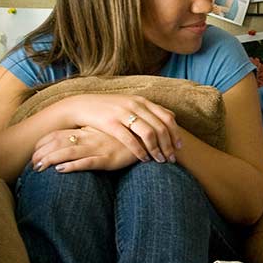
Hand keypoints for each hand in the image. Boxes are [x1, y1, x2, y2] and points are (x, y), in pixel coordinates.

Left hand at [31, 127, 139, 172]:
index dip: (43, 143)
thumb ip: (90, 133)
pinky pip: (87, 162)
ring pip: (69, 152)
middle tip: (31, 165)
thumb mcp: (105, 132)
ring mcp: (98, 148)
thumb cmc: (125, 137)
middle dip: (42, 153)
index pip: (59, 134)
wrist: (148, 140)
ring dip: (51, 160)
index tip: (34, 152)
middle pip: (59, 143)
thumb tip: (75, 137)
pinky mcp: (107, 159)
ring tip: (38, 168)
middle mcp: (90, 137)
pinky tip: (60, 170)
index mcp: (88, 130)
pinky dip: (72, 166)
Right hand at [63, 94, 180, 162]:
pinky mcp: (111, 123)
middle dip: (168, 145)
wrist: (82, 106)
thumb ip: (151, 110)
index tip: (180, 147)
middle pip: (160, 127)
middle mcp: (136, 106)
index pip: (167, 117)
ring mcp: (123, 114)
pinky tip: (144, 159)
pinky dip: (140, 151)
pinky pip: (130, 140)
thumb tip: (172, 115)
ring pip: (148, 134)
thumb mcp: (132, 103)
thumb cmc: (110, 108)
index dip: (176, 133)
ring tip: (160, 161)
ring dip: (157, 149)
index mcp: (142, 101)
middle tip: (172, 159)